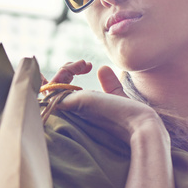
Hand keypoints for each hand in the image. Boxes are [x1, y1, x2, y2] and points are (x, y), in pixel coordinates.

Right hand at [46, 61, 167, 145]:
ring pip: (49, 88)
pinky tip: (74, 69)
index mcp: (80, 108)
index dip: (67, 73)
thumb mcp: (117, 96)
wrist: (138, 123)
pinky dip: (56, 79)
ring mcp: (67, 110)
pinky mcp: (67, 106)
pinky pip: (49, 92)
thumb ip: (110, 85)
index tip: (87, 65)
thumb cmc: (130, 115)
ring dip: (63, 71)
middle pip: (52, 89)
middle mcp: (71, 110)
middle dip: (64, 71)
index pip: (62, 90)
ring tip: (81, 65)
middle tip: (82, 64)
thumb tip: (102, 68)